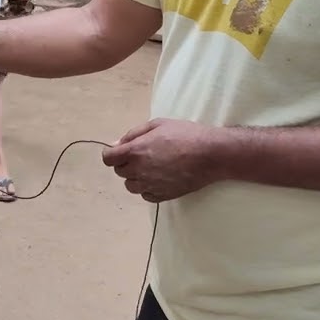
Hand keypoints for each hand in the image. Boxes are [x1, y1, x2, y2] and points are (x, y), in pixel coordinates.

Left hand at [101, 118, 226, 202]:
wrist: (211, 154)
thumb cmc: (185, 134)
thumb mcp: (157, 124)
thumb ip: (133, 134)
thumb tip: (116, 144)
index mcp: (135, 151)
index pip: (108, 159)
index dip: (112, 154)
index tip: (120, 151)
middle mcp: (139, 170)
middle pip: (119, 172)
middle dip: (126, 163)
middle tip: (142, 155)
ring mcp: (150, 185)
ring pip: (130, 186)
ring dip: (135, 177)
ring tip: (151, 167)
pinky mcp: (162, 195)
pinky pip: (145, 195)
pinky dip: (148, 188)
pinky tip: (159, 178)